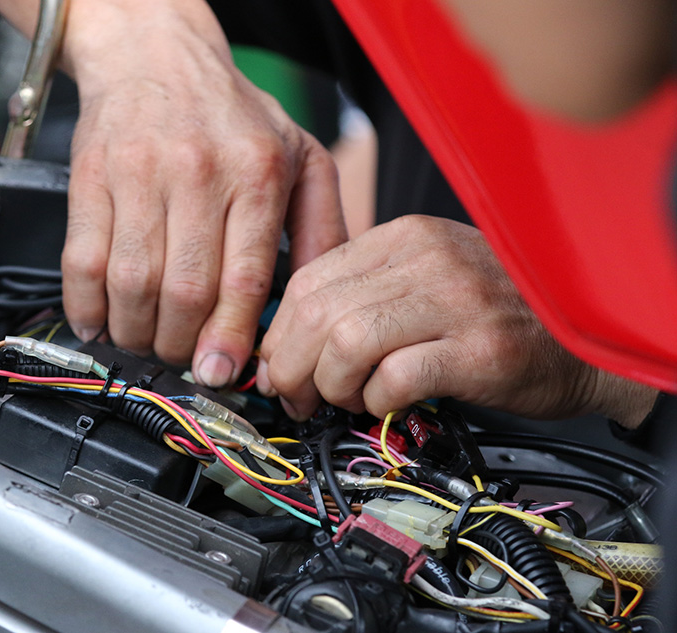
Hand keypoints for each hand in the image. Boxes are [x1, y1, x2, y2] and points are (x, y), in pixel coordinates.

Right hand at [55, 0, 345, 386]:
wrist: (154, 53)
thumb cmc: (230, 114)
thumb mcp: (300, 156)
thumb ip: (323, 227)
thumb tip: (322, 299)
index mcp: (256, 173)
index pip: (244, 278)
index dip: (229, 337)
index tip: (221, 372)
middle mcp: (198, 172)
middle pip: (185, 291)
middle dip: (181, 343)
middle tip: (182, 357)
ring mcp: (138, 174)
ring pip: (131, 283)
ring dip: (134, 331)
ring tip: (143, 339)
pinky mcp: (90, 177)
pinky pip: (81, 259)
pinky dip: (85, 305)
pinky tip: (98, 320)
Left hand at [256, 215, 656, 423]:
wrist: (584, 339)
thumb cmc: (498, 313)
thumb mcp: (426, 279)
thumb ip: (365, 295)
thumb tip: (290, 340)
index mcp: (404, 237)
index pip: (308, 279)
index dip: (280, 333)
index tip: (278, 366)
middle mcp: (426, 259)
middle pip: (317, 312)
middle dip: (291, 366)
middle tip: (299, 397)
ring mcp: (456, 300)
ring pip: (347, 343)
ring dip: (331, 386)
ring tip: (346, 401)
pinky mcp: (480, 349)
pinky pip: (396, 377)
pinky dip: (376, 401)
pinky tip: (386, 404)